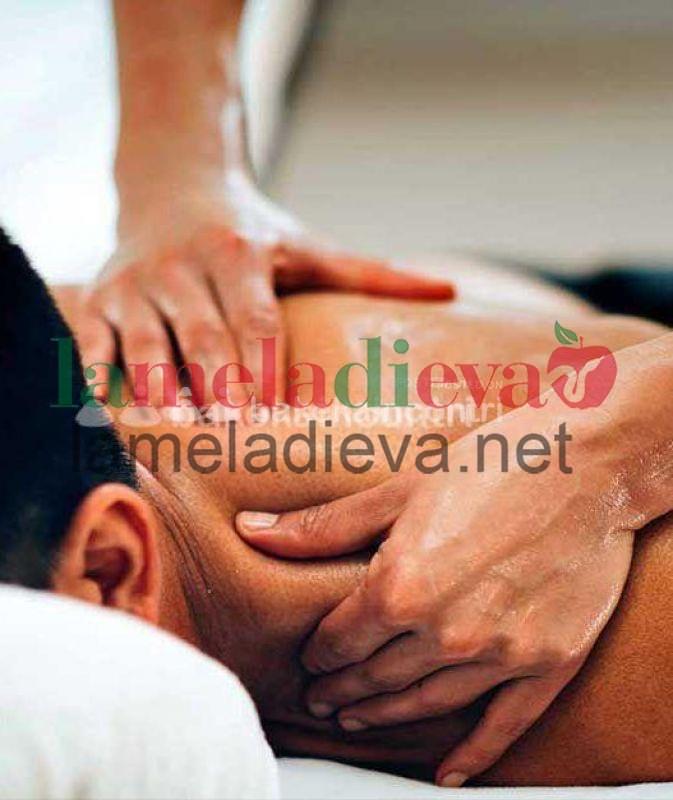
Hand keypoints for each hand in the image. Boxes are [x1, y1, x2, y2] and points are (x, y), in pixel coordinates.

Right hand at [82, 174, 453, 404]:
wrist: (172, 185)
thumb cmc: (251, 231)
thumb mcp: (308, 245)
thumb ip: (371, 272)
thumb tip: (450, 291)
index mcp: (240, 254)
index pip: (256, 321)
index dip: (265, 369)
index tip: (277, 416)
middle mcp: (184, 266)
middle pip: (205, 337)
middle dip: (217, 388)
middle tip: (232, 439)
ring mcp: (137, 283)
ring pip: (147, 343)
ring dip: (159, 390)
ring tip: (175, 436)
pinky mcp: (101, 297)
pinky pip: (92, 339)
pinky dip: (96, 375)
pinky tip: (109, 416)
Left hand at [236, 406, 635, 785]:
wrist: (586, 463)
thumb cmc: (488, 464)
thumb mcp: (399, 489)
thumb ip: (323, 525)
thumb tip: (251, 532)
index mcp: (400, 584)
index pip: (341, 639)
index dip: (320, 654)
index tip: (312, 658)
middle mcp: (445, 630)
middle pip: (376, 677)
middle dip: (343, 689)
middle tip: (323, 700)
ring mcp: (499, 653)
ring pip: (427, 704)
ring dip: (386, 716)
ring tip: (358, 720)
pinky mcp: (547, 663)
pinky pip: (503, 724)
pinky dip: (474, 754)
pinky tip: (448, 773)